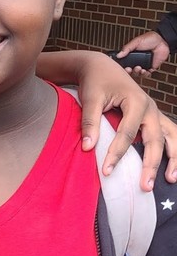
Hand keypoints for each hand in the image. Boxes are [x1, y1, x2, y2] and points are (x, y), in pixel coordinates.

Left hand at [74, 52, 174, 188]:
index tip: (106, 171)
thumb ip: (89, 122)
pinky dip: (174, 149)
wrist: (102, 68)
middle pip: (155, 140)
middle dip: (151, 164)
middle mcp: (150, 108)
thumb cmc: (96, 82)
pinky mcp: (154, 118)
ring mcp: (155, 113)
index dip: (116, 153)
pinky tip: (172, 168)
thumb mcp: (90, 98)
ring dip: (174, 158)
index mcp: (136, 102)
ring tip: (171, 179)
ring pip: (171, 137)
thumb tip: (88, 147)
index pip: (127, 134)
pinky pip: (170, 134)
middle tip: (145, 187)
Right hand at [116, 31, 170, 72]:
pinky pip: (146, 74)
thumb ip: (127, 48)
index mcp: (132, 55)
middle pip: (130, 70)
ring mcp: (144, 65)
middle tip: (129, 69)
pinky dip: (144, 74)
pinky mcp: (151, 67)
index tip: (122, 67)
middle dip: (129, 71)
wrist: (163, 41)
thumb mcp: (136, 42)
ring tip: (138, 68)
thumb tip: (118, 55)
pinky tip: (144, 71)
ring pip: (137, 73)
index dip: (123, 67)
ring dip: (136, 72)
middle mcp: (137, 61)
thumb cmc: (150, 39)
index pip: (125, 63)